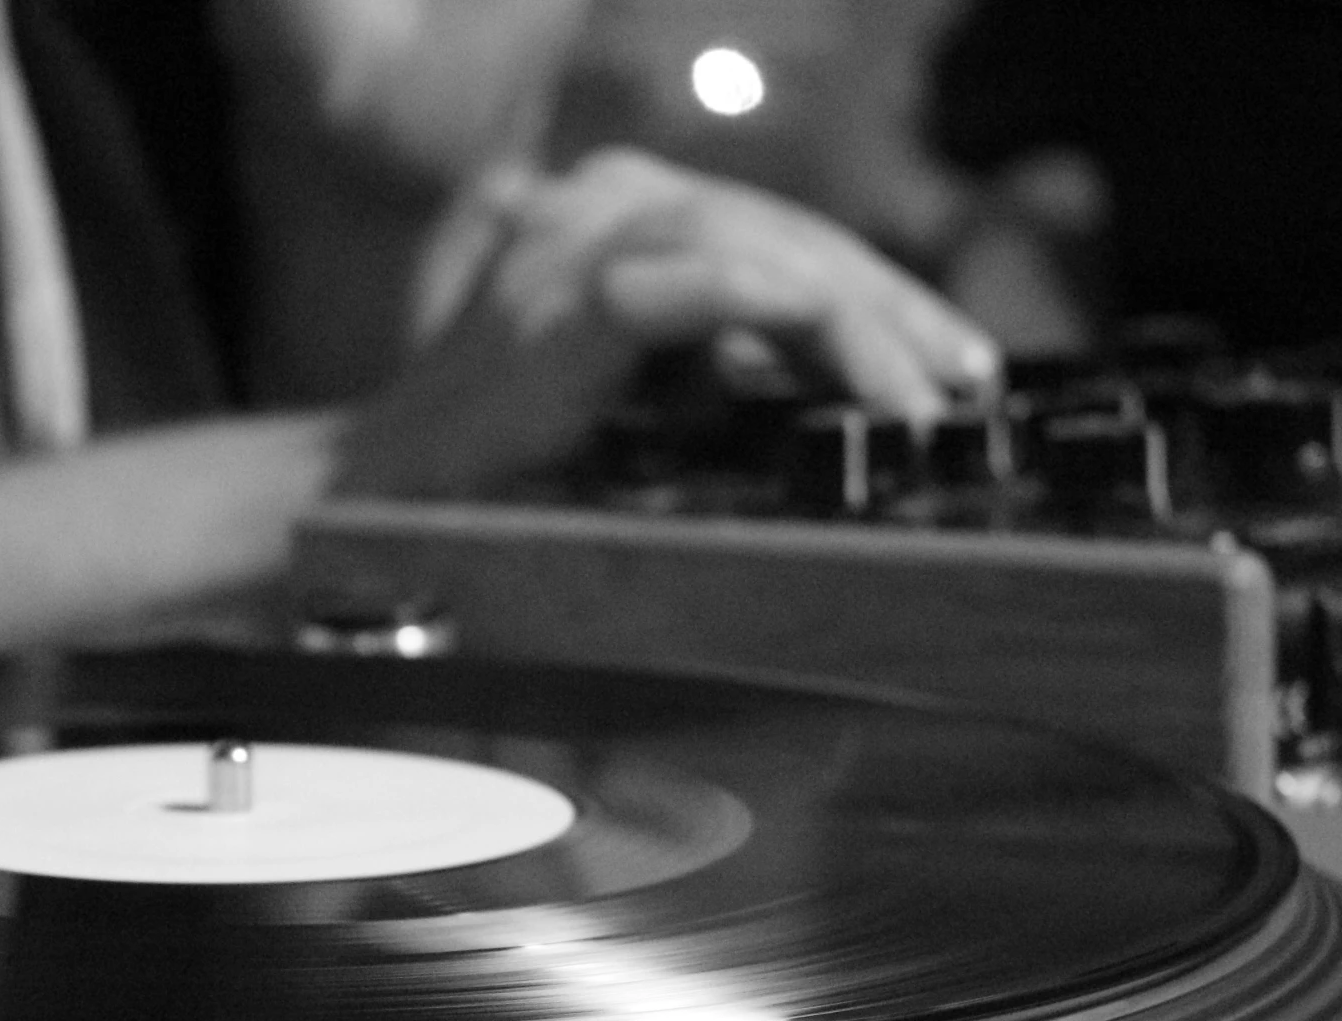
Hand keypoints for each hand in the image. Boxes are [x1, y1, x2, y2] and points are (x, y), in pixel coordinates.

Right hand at [338, 149, 1000, 496]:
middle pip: (784, 229)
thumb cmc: (493, 466)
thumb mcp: (629, 398)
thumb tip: (817, 385)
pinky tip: (855, 364)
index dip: (872, 295)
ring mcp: (578, 244)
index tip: (948, 360)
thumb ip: (709, 368)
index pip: (771, 234)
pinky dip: (791, 319)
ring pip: (760, 246)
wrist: (373, 497)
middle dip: (890, 305)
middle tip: (968, 374)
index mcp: (612, 213)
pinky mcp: (568, 303)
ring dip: (859, 320)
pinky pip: (705, 285)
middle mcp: (598, 203)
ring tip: (922, 394)